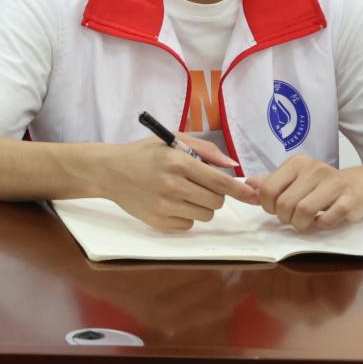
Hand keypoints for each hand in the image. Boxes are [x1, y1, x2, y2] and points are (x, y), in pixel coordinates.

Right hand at [101, 135, 257, 230]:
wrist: (109, 171)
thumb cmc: (143, 153)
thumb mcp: (171, 140)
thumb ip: (204, 149)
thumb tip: (232, 165)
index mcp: (177, 162)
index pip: (219, 181)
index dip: (240, 190)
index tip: (253, 196)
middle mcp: (172, 185)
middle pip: (216, 201)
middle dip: (215, 194)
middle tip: (199, 185)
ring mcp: (164, 205)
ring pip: (206, 215)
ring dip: (202, 206)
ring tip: (184, 193)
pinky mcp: (158, 221)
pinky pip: (189, 224)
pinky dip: (186, 215)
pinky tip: (171, 203)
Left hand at [255, 155, 362, 230]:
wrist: (360, 186)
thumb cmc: (321, 185)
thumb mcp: (294, 179)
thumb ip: (271, 182)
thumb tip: (248, 185)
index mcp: (297, 163)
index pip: (268, 188)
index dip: (267, 205)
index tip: (275, 210)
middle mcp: (315, 169)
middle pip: (285, 203)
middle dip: (284, 217)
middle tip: (290, 218)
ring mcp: (334, 184)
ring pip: (304, 211)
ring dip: (300, 223)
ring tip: (303, 221)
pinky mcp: (350, 200)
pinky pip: (327, 219)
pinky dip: (320, 224)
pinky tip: (321, 220)